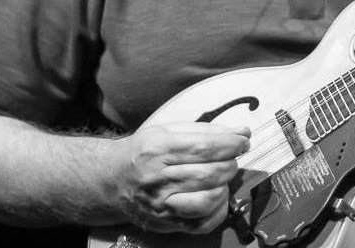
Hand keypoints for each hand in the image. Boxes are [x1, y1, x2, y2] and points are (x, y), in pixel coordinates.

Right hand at [114, 122, 249, 233]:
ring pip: (208, 199)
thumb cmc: (143, 152)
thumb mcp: (168, 131)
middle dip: (230, 163)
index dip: (231, 144)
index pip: (204, 147)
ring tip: (220, 177)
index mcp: (157, 148)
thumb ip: (206, 130)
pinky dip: (218, 209)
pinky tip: (215, 196)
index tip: (243, 141)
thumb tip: (242, 132)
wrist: (112, 180)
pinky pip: (203, 223)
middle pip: (210, 173)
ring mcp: (160, 204)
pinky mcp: (166, 223)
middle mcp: (157, 178)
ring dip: (224, 186)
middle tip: (230, 158)